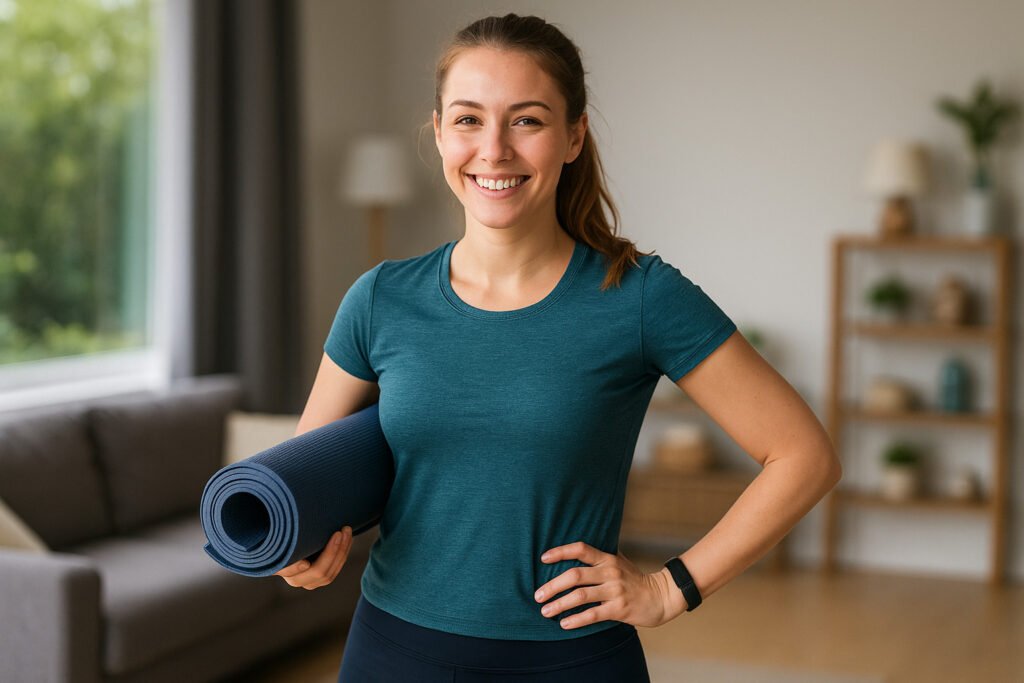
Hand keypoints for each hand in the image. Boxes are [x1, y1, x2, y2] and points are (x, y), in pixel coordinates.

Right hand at [273, 526, 352, 589]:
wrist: (298, 537)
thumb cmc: (288, 530)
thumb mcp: (285, 529)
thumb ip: (286, 527)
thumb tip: (279, 512)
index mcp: (279, 566)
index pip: (287, 570)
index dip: (295, 568)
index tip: (305, 562)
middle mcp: (293, 578)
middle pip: (316, 572)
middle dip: (331, 552)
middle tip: (339, 532)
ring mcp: (309, 581)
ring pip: (329, 573)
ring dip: (341, 551)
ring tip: (346, 530)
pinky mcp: (321, 579)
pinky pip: (335, 570)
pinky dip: (343, 553)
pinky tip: (347, 538)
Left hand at [533, 541, 683, 629]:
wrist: (661, 596)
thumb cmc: (635, 579)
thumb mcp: (619, 561)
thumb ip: (600, 557)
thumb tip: (574, 552)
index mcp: (608, 558)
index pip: (581, 549)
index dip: (561, 552)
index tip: (543, 559)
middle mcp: (610, 572)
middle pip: (575, 575)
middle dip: (553, 585)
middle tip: (538, 595)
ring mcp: (615, 591)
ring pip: (581, 596)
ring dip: (560, 604)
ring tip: (546, 611)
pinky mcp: (619, 609)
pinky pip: (593, 614)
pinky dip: (577, 619)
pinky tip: (564, 623)